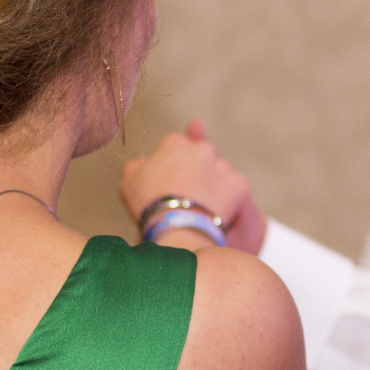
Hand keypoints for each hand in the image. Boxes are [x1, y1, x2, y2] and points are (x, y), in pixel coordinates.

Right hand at [122, 121, 264, 251]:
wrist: (178, 225)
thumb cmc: (150, 203)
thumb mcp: (130, 180)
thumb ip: (138, 165)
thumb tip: (143, 164)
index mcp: (175, 143)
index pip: (176, 147)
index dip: (173, 166)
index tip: (170, 182)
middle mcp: (202, 148)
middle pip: (200, 157)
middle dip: (196, 171)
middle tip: (187, 195)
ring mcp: (223, 165)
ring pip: (219, 172)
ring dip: (213, 184)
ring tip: (201, 206)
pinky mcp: (238, 183)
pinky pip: (234, 189)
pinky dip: (228, 199)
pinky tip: (216, 212)